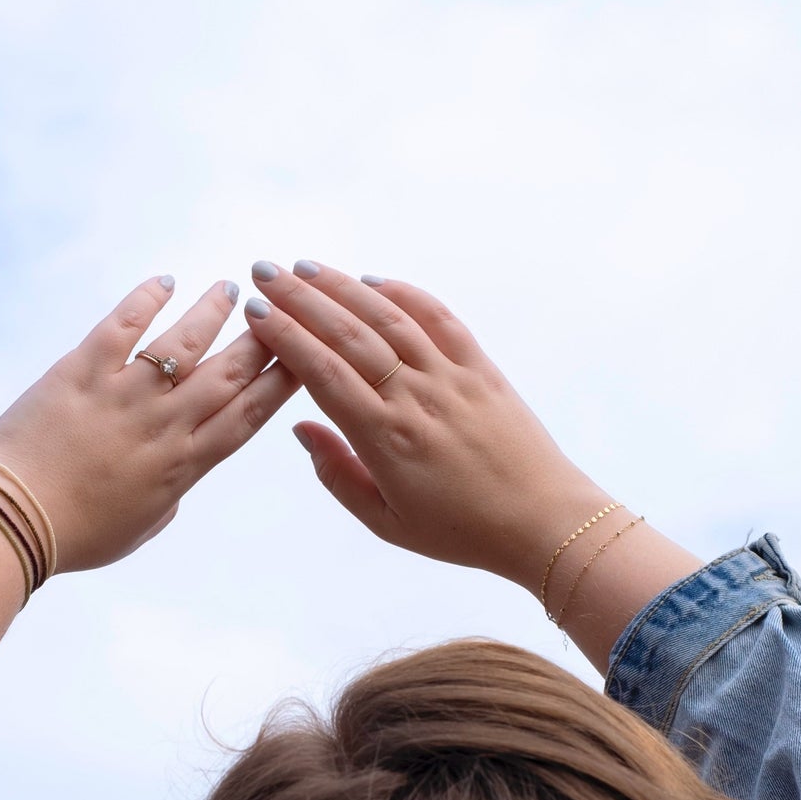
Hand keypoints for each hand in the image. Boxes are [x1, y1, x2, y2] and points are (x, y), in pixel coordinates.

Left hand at [0, 275, 298, 573]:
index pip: (247, 417)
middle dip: (262, 339)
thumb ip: (169, 495)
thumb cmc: (75, 536)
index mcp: (183, 467)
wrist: (13, 522)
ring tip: (228, 289)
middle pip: (229, 373)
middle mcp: (164, 425)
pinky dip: (146, 299)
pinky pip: (122, 325)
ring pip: (184, 342)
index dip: (280, 383)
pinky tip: (164, 282)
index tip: (303, 358)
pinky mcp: (81, 372)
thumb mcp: (141, 528)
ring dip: (211, 312)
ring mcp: (124, 395)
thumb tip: (178, 478)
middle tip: (281, 310)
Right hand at [240, 260, 617, 590]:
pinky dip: (405, 294)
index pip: (324, 373)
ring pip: (389, 318)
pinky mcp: (483, 368)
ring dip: (343, 286)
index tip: (257, 315)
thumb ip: (338, 475)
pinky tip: (374, 281)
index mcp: (387, 439)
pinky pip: (439, 319)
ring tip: (305, 269)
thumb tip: (302, 429)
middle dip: (301, 299)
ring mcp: (452, 377)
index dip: (286, 338)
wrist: (543, 521)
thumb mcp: (385, 522)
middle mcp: (417, 398)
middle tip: (265, 274)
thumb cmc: (461, 531)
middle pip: (349, 334)